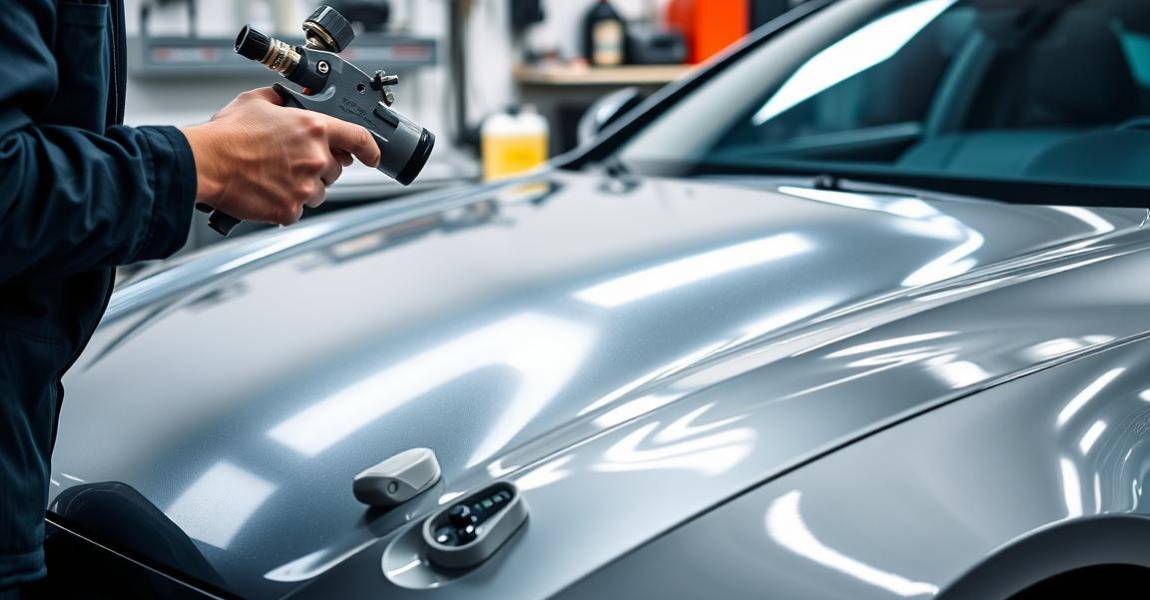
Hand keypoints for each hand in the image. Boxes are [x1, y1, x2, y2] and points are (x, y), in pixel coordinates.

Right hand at [181, 88, 380, 224]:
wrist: (205, 163)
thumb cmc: (227, 134)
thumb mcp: (257, 101)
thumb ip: (282, 98)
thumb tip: (288, 96)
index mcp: (313, 127)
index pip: (359, 138)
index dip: (370, 149)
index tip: (372, 156)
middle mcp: (316, 157)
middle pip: (336, 168)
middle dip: (320, 166)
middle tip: (293, 162)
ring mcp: (306, 186)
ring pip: (320, 192)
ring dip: (305, 187)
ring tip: (276, 177)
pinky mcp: (291, 209)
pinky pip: (298, 209)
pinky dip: (286, 204)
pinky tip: (268, 191)